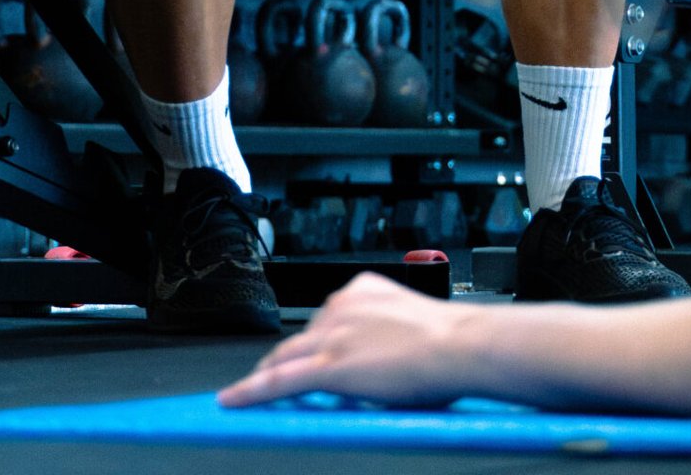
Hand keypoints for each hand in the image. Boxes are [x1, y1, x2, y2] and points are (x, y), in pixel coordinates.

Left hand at [219, 273, 479, 406]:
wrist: (457, 344)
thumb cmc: (447, 339)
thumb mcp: (407, 319)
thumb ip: (382, 328)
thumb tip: (377, 352)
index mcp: (361, 290)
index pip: (322, 318)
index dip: (306, 341)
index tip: (297, 351)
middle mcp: (341, 306)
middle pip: (298, 337)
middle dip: (281, 359)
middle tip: (266, 377)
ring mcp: (332, 335)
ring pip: (284, 359)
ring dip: (266, 376)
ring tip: (248, 392)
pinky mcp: (328, 366)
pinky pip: (279, 381)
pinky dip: (251, 391)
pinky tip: (232, 400)